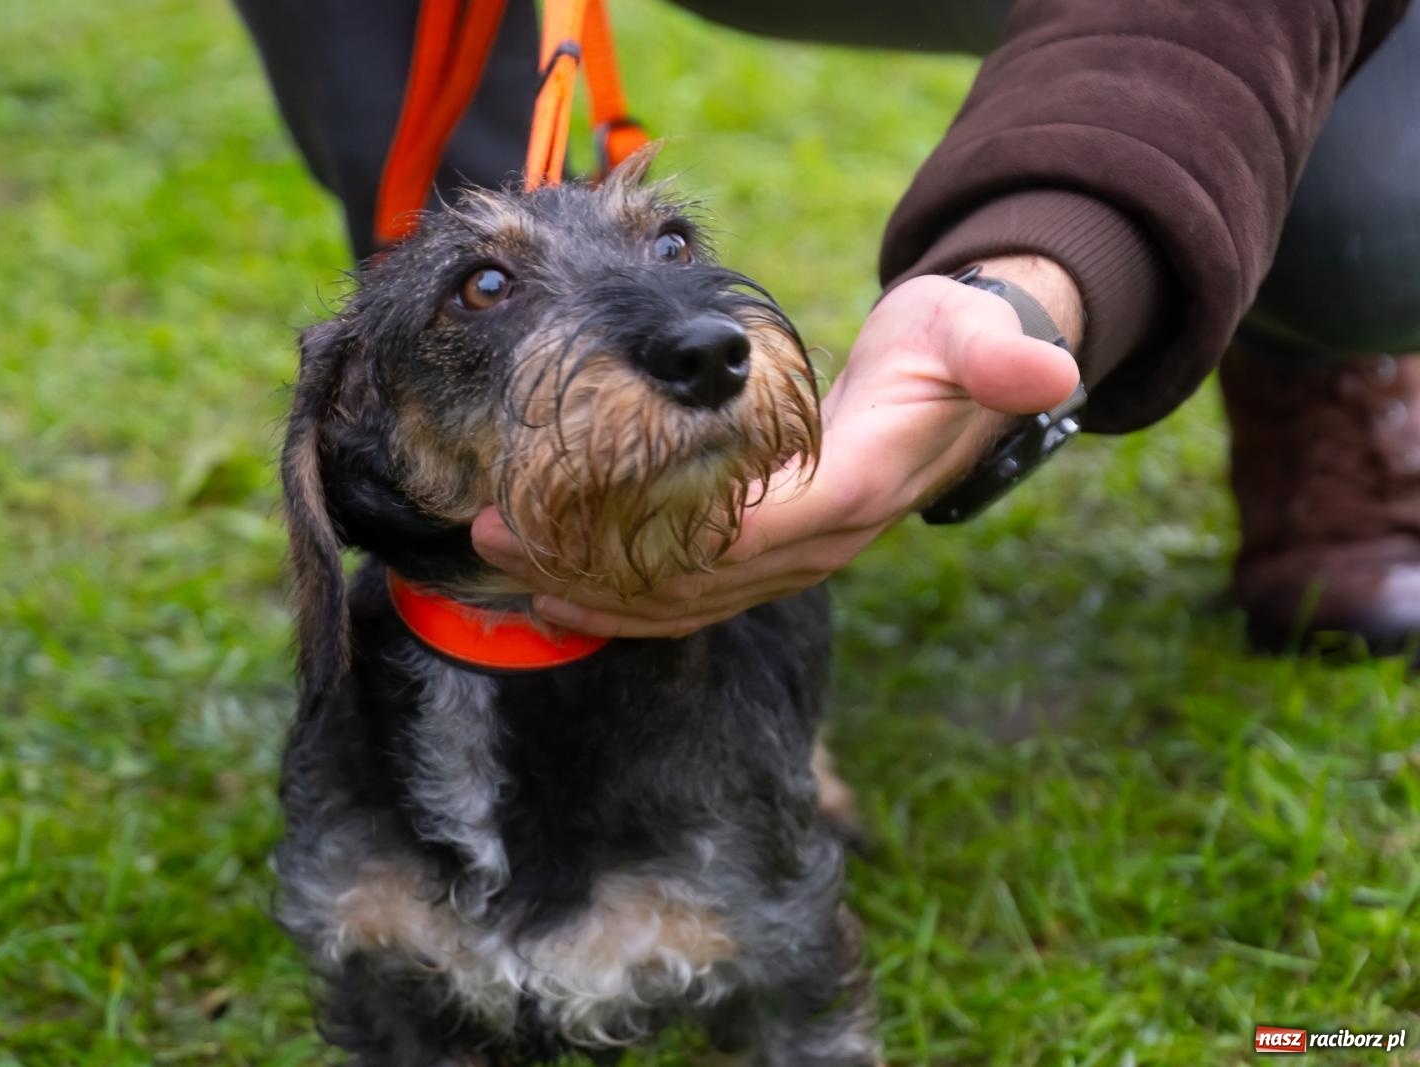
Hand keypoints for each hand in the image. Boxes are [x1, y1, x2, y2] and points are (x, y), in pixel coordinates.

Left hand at [472, 255, 1083, 637]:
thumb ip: (1001, 353)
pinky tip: (555, 586)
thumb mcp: (979, 334)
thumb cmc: (953, 346)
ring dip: (586, 586)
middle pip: (689, 581)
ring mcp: (792, 561)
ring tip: (500, 559)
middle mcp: (818, 546)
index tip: (559, 521)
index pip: (741, 537)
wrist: (962, 386)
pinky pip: (687, 595)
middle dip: (586, 565)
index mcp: (853, 495)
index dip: (647, 541)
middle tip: (493, 533)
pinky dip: (618, 596)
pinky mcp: (769, 557)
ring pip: (679, 600)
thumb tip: (1048, 371)